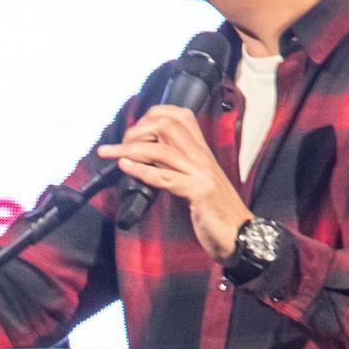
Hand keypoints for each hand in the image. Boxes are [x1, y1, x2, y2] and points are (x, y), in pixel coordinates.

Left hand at [96, 105, 251, 262]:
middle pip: (168, 125)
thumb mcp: (194, 182)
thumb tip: (145, 159)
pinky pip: (166, 177)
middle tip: (117, 146)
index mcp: (201, 151)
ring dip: (129, 149)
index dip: (151, 117)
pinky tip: (124, 166)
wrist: (240, 233)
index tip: (131, 131)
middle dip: (137, 131)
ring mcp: (201, 172)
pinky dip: (142, 170)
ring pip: (162, 150)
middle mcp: (202, 156)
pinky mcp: (199, 192)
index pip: (178, 116)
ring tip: (107, 153)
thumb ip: (175, 167)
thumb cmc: (214, 211)